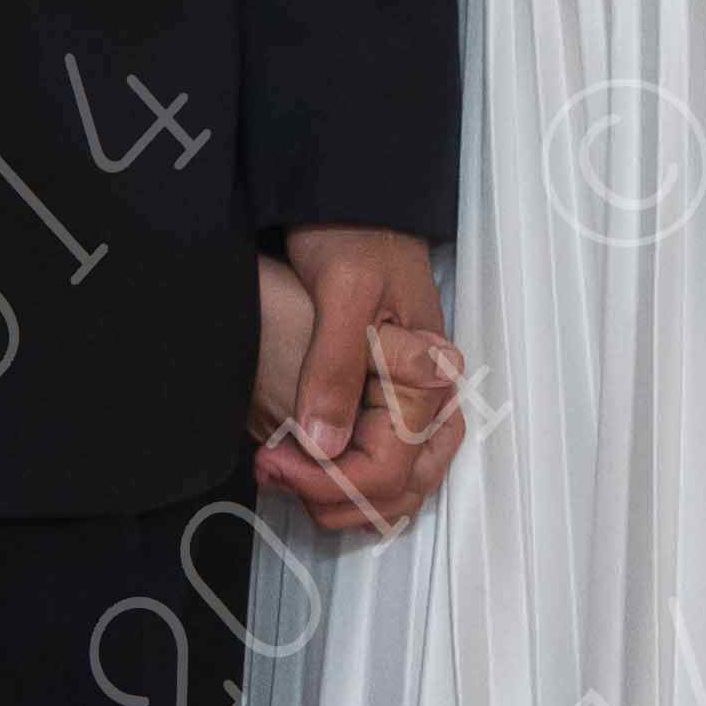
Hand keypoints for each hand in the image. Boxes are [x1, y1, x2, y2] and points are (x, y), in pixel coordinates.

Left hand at [251, 224, 462, 531]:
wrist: (350, 206)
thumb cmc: (355, 237)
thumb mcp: (343, 293)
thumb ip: (334, 368)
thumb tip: (322, 444)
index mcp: (430, 377)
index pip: (389, 471)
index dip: (328, 480)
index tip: (275, 461)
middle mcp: (432, 401)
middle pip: (398, 492)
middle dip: (333, 498)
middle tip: (274, 469)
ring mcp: (412, 405)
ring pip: (392, 491)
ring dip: (335, 496)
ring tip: (280, 468)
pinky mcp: (389, 403)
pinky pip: (379, 468)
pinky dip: (340, 480)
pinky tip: (296, 460)